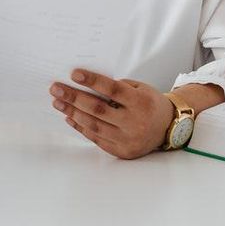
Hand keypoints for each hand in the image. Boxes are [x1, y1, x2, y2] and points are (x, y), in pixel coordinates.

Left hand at [49, 69, 174, 159]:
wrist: (168, 128)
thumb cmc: (151, 103)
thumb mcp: (140, 88)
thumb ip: (118, 88)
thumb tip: (88, 85)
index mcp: (141, 102)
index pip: (113, 90)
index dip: (93, 81)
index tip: (74, 74)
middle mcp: (134, 122)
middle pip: (98, 109)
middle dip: (74, 97)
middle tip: (56, 89)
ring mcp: (127, 139)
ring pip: (94, 125)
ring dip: (72, 113)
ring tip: (58, 102)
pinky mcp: (121, 151)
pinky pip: (96, 138)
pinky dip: (81, 127)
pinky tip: (69, 117)